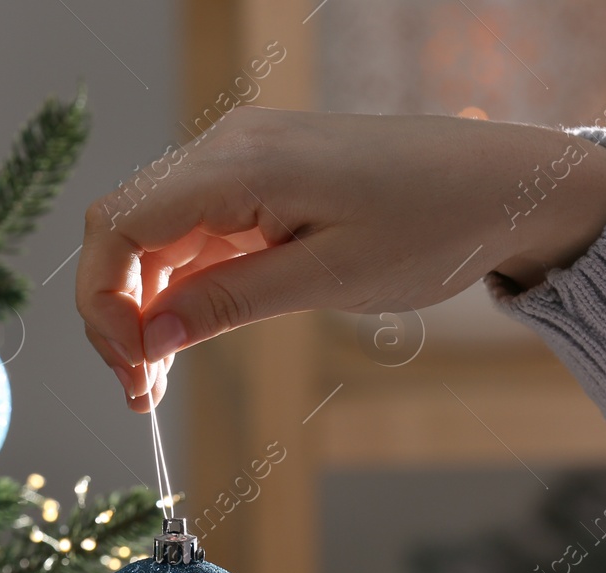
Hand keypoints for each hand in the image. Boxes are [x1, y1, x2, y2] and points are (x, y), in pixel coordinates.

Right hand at [77, 107, 605, 410]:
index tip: (131, 372)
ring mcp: (242, 161)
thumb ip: (228, 303)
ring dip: (143, 306)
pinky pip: (194, 233)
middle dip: (114, 313)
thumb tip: (148, 337)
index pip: (120, 227)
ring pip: (153, 236)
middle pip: (124, 229)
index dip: (103, 305)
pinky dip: (178, 287)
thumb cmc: (430, 225)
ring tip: (158, 378)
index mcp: (239, 165)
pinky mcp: (260, 180)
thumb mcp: (326, 279)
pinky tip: (189, 336)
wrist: (502, 186)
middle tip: (141, 391)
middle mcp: (228, 149)